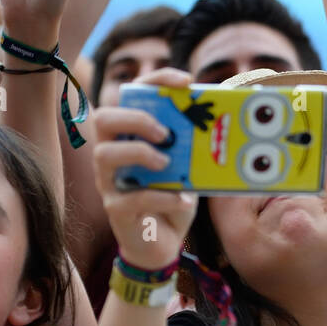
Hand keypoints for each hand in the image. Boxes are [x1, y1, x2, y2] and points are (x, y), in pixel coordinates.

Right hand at [91, 67, 198, 271]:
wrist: (163, 244)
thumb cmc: (173, 197)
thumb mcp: (188, 168)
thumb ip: (194, 146)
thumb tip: (222, 119)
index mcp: (131, 136)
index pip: (131, 96)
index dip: (155, 81)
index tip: (185, 81)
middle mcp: (114, 154)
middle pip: (104, 118)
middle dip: (137, 118)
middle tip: (166, 133)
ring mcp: (110, 182)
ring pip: (106, 155)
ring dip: (141, 154)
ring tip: (168, 164)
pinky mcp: (116, 210)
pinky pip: (130, 198)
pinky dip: (162, 196)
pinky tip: (184, 199)